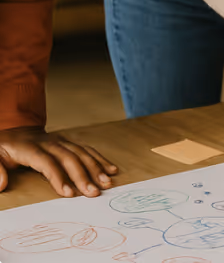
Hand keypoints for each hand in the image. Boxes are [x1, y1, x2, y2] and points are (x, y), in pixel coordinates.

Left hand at [0, 127, 116, 196]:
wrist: (16, 131)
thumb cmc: (4, 148)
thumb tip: (1, 185)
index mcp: (32, 148)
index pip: (47, 163)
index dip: (58, 178)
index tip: (68, 194)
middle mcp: (51, 143)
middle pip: (70, 159)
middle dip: (84, 176)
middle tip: (93, 193)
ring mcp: (62, 142)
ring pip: (82, 153)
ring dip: (96, 168)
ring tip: (107, 183)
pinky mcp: (70, 143)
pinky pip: (87, 150)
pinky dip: (100, 160)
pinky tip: (111, 169)